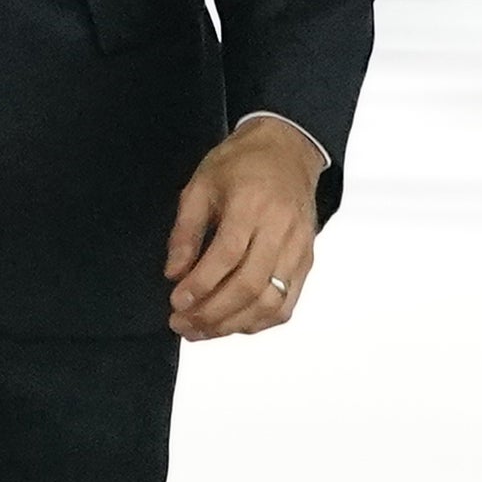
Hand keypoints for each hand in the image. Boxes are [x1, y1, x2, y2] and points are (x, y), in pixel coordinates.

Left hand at [163, 117, 319, 340]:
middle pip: (249, 285)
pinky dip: (258, 322)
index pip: (227, 255)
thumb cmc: (242, 164)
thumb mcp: (201, 184)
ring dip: (233, 324)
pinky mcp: (306, 262)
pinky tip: (232, 324)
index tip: (176, 302)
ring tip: (201, 331)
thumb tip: (174, 274)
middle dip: (212, 313)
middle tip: (182, 324)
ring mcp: (298, 249)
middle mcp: (280, 229)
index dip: (200, 285)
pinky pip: (286, 304)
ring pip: (270, 302)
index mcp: (251, 204)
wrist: (287, 150)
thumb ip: (185, 231)